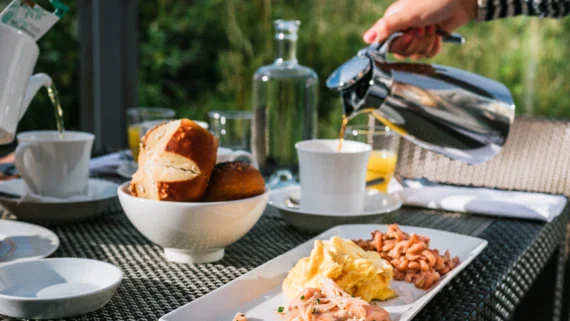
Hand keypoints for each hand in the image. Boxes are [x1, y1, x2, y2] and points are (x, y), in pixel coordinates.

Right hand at [363, 0, 477, 58]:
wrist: (462, 0)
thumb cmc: (434, 1)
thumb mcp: (408, 14)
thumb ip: (387, 26)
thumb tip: (367, 38)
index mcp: (393, 21)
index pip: (387, 44)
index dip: (400, 44)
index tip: (410, 34)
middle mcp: (403, 29)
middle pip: (402, 52)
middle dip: (416, 43)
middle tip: (424, 28)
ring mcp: (416, 35)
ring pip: (415, 55)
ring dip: (427, 43)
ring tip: (433, 28)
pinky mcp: (429, 40)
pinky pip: (427, 55)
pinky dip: (434, 47)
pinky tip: (439, 36)